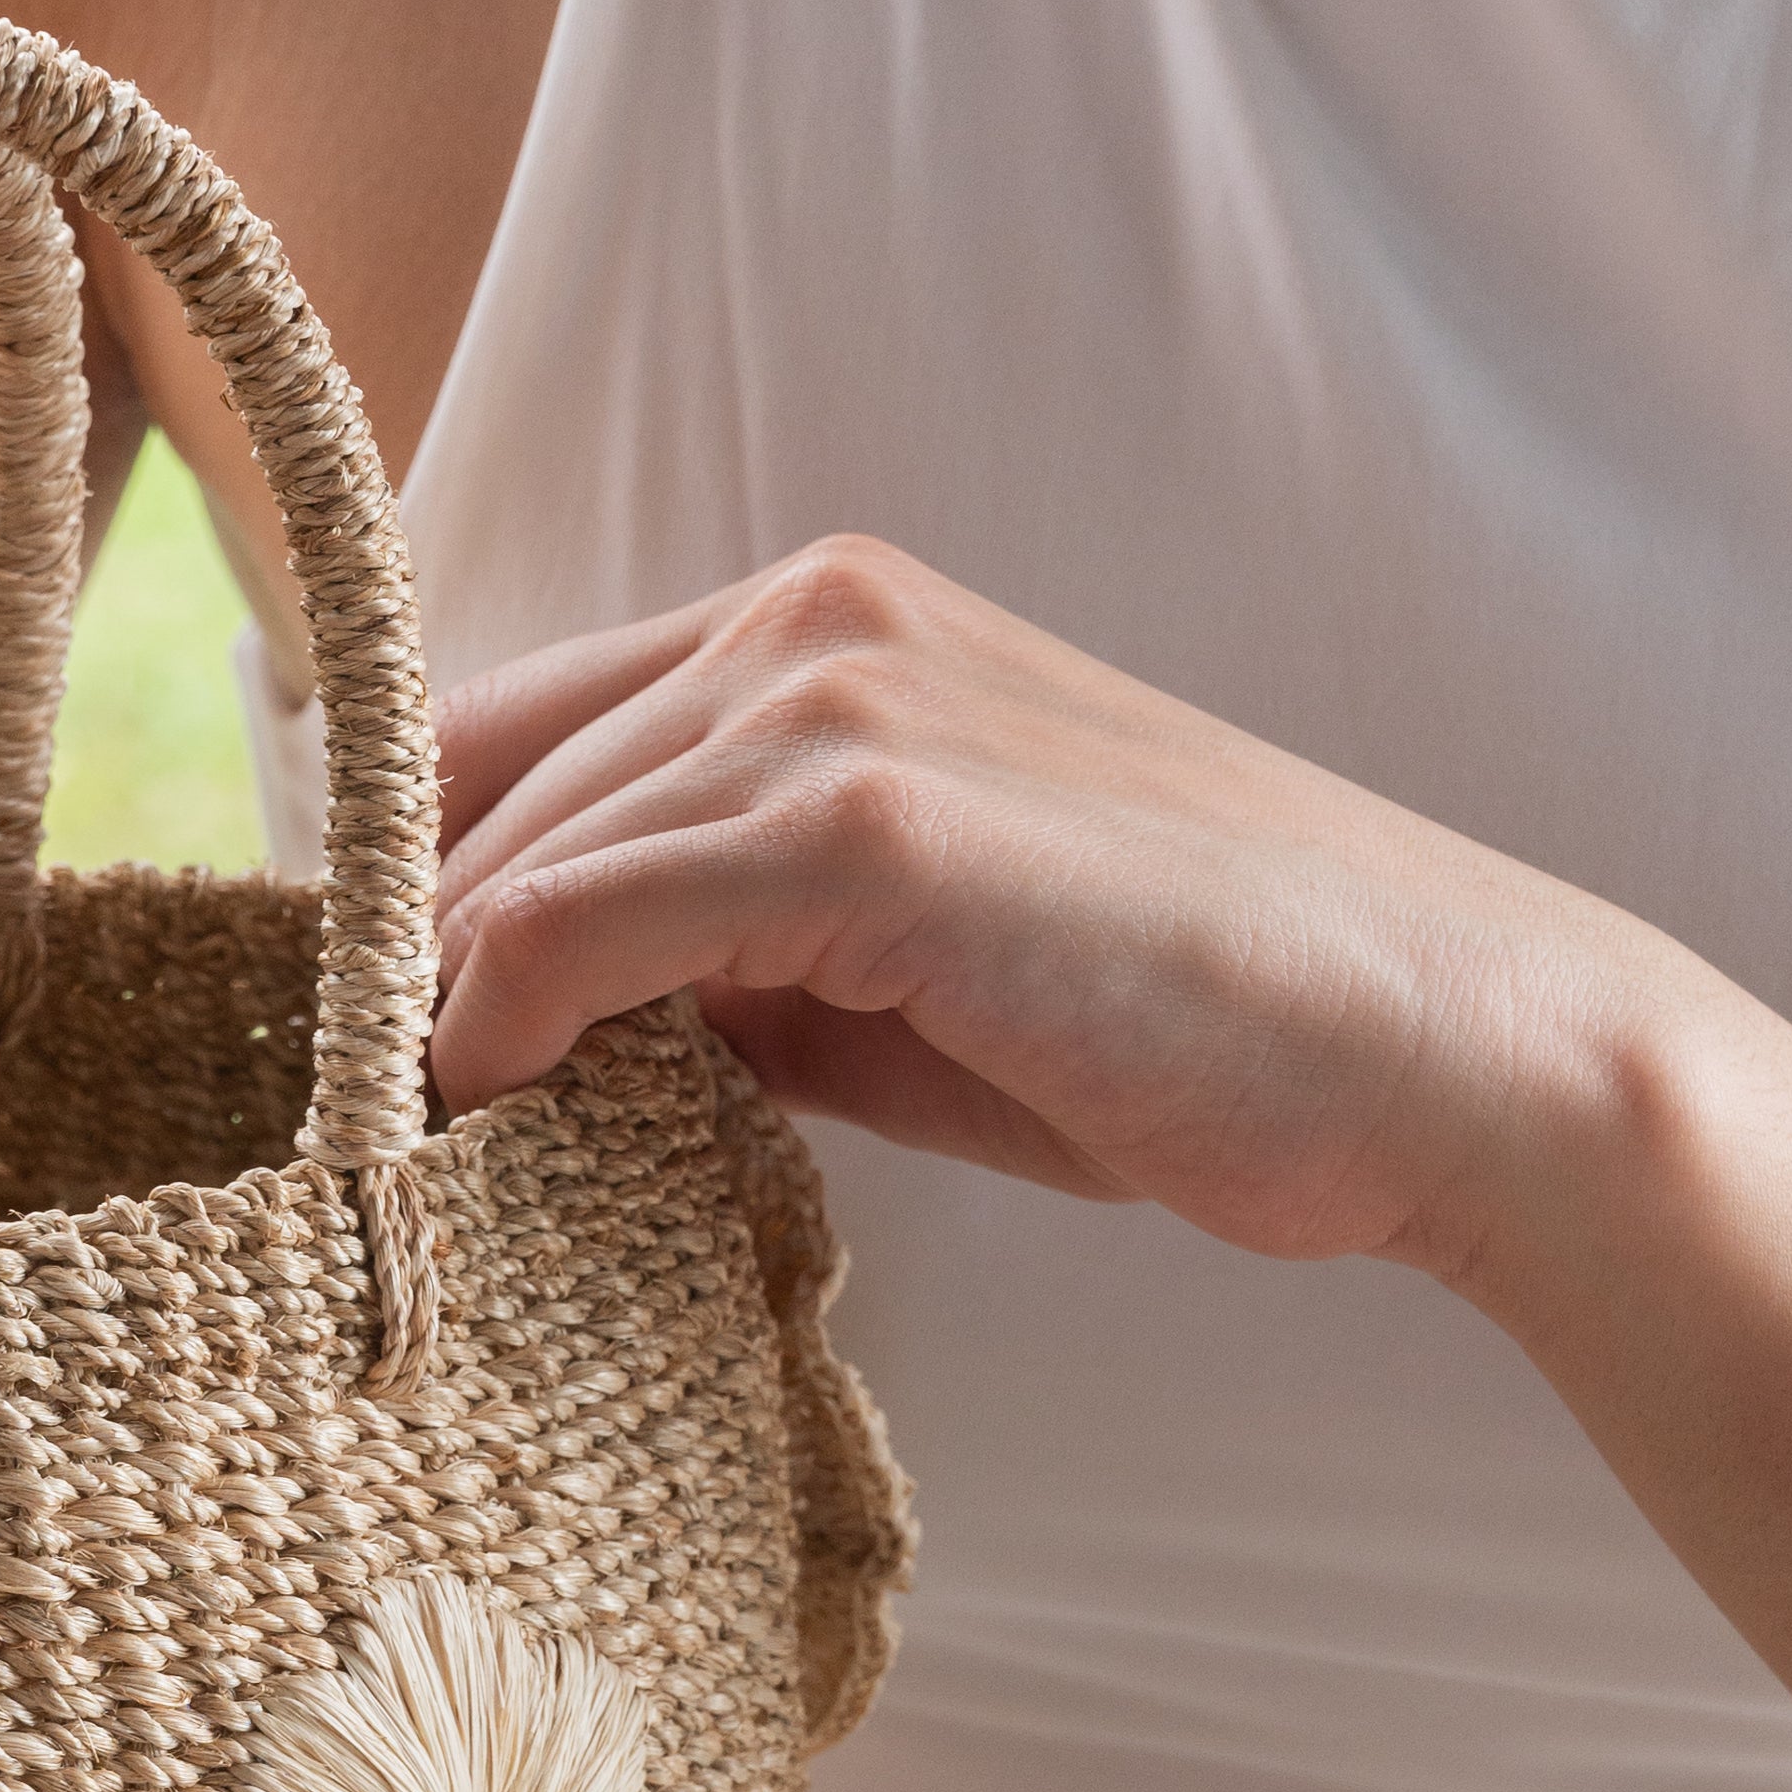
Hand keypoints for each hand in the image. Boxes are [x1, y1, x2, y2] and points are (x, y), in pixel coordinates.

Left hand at [430, 535, 1661, 1288]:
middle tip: (353, 1138)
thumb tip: (529, 1029)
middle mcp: (806, 621)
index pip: (494, 729)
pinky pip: (564, 924)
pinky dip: (487, 1032)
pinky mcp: (863, 824)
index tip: (361, 1049)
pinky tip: (491, 1127)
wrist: (1438, 1060)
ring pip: (496, 863)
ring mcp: (832, 704)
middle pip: (462, 788)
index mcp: (821, 623)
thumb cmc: (1185, 1034)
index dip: (398, 888)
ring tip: (409, 1169)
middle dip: (389, 965)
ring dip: (427, 1023)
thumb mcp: (900, 973)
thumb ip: (727, 959)